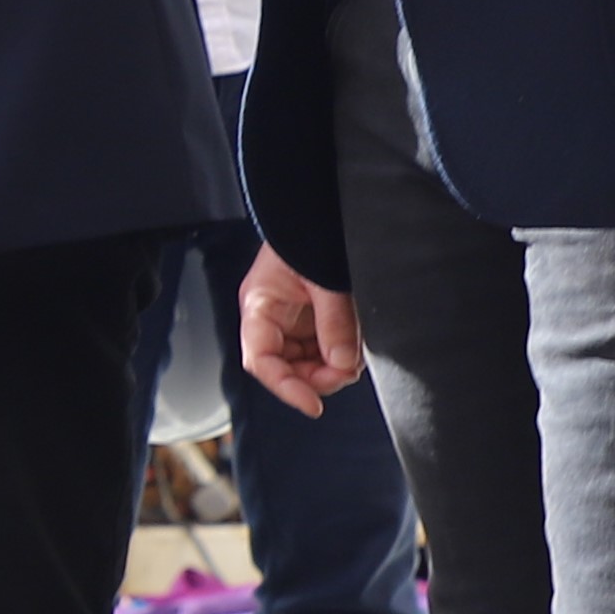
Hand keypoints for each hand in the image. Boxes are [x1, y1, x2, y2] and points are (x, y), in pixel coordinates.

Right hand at [237, 247, 364, 416]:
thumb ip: (334, 324)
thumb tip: (343, 366)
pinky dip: (340, 356)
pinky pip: (324, 350)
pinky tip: (354, 347)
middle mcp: (273, 318)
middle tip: (347, 372)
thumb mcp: (324, 280)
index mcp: (260, 306)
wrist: (320, 207)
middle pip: (286, 368)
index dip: (285, 387)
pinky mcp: (315, 318)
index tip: (314, 406)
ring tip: (354, 356)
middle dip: (316, 377)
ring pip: (307, 363)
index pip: (261, 360)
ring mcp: (294, 320)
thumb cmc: (310, 232)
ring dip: (331, 368)